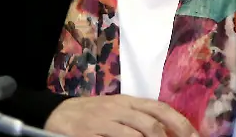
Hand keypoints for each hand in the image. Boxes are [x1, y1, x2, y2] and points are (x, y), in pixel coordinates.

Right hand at [45, 95, 199, 136]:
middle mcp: (117, 109)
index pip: (159, 108)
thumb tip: (169, 132)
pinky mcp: (87, 134)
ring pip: (133, 135)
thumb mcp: (117, 110)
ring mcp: (101, 122)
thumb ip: (139, 118)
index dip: (180, 123)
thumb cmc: (92, 114)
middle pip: (150, 123)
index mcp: (127, 102)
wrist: (55, 114)